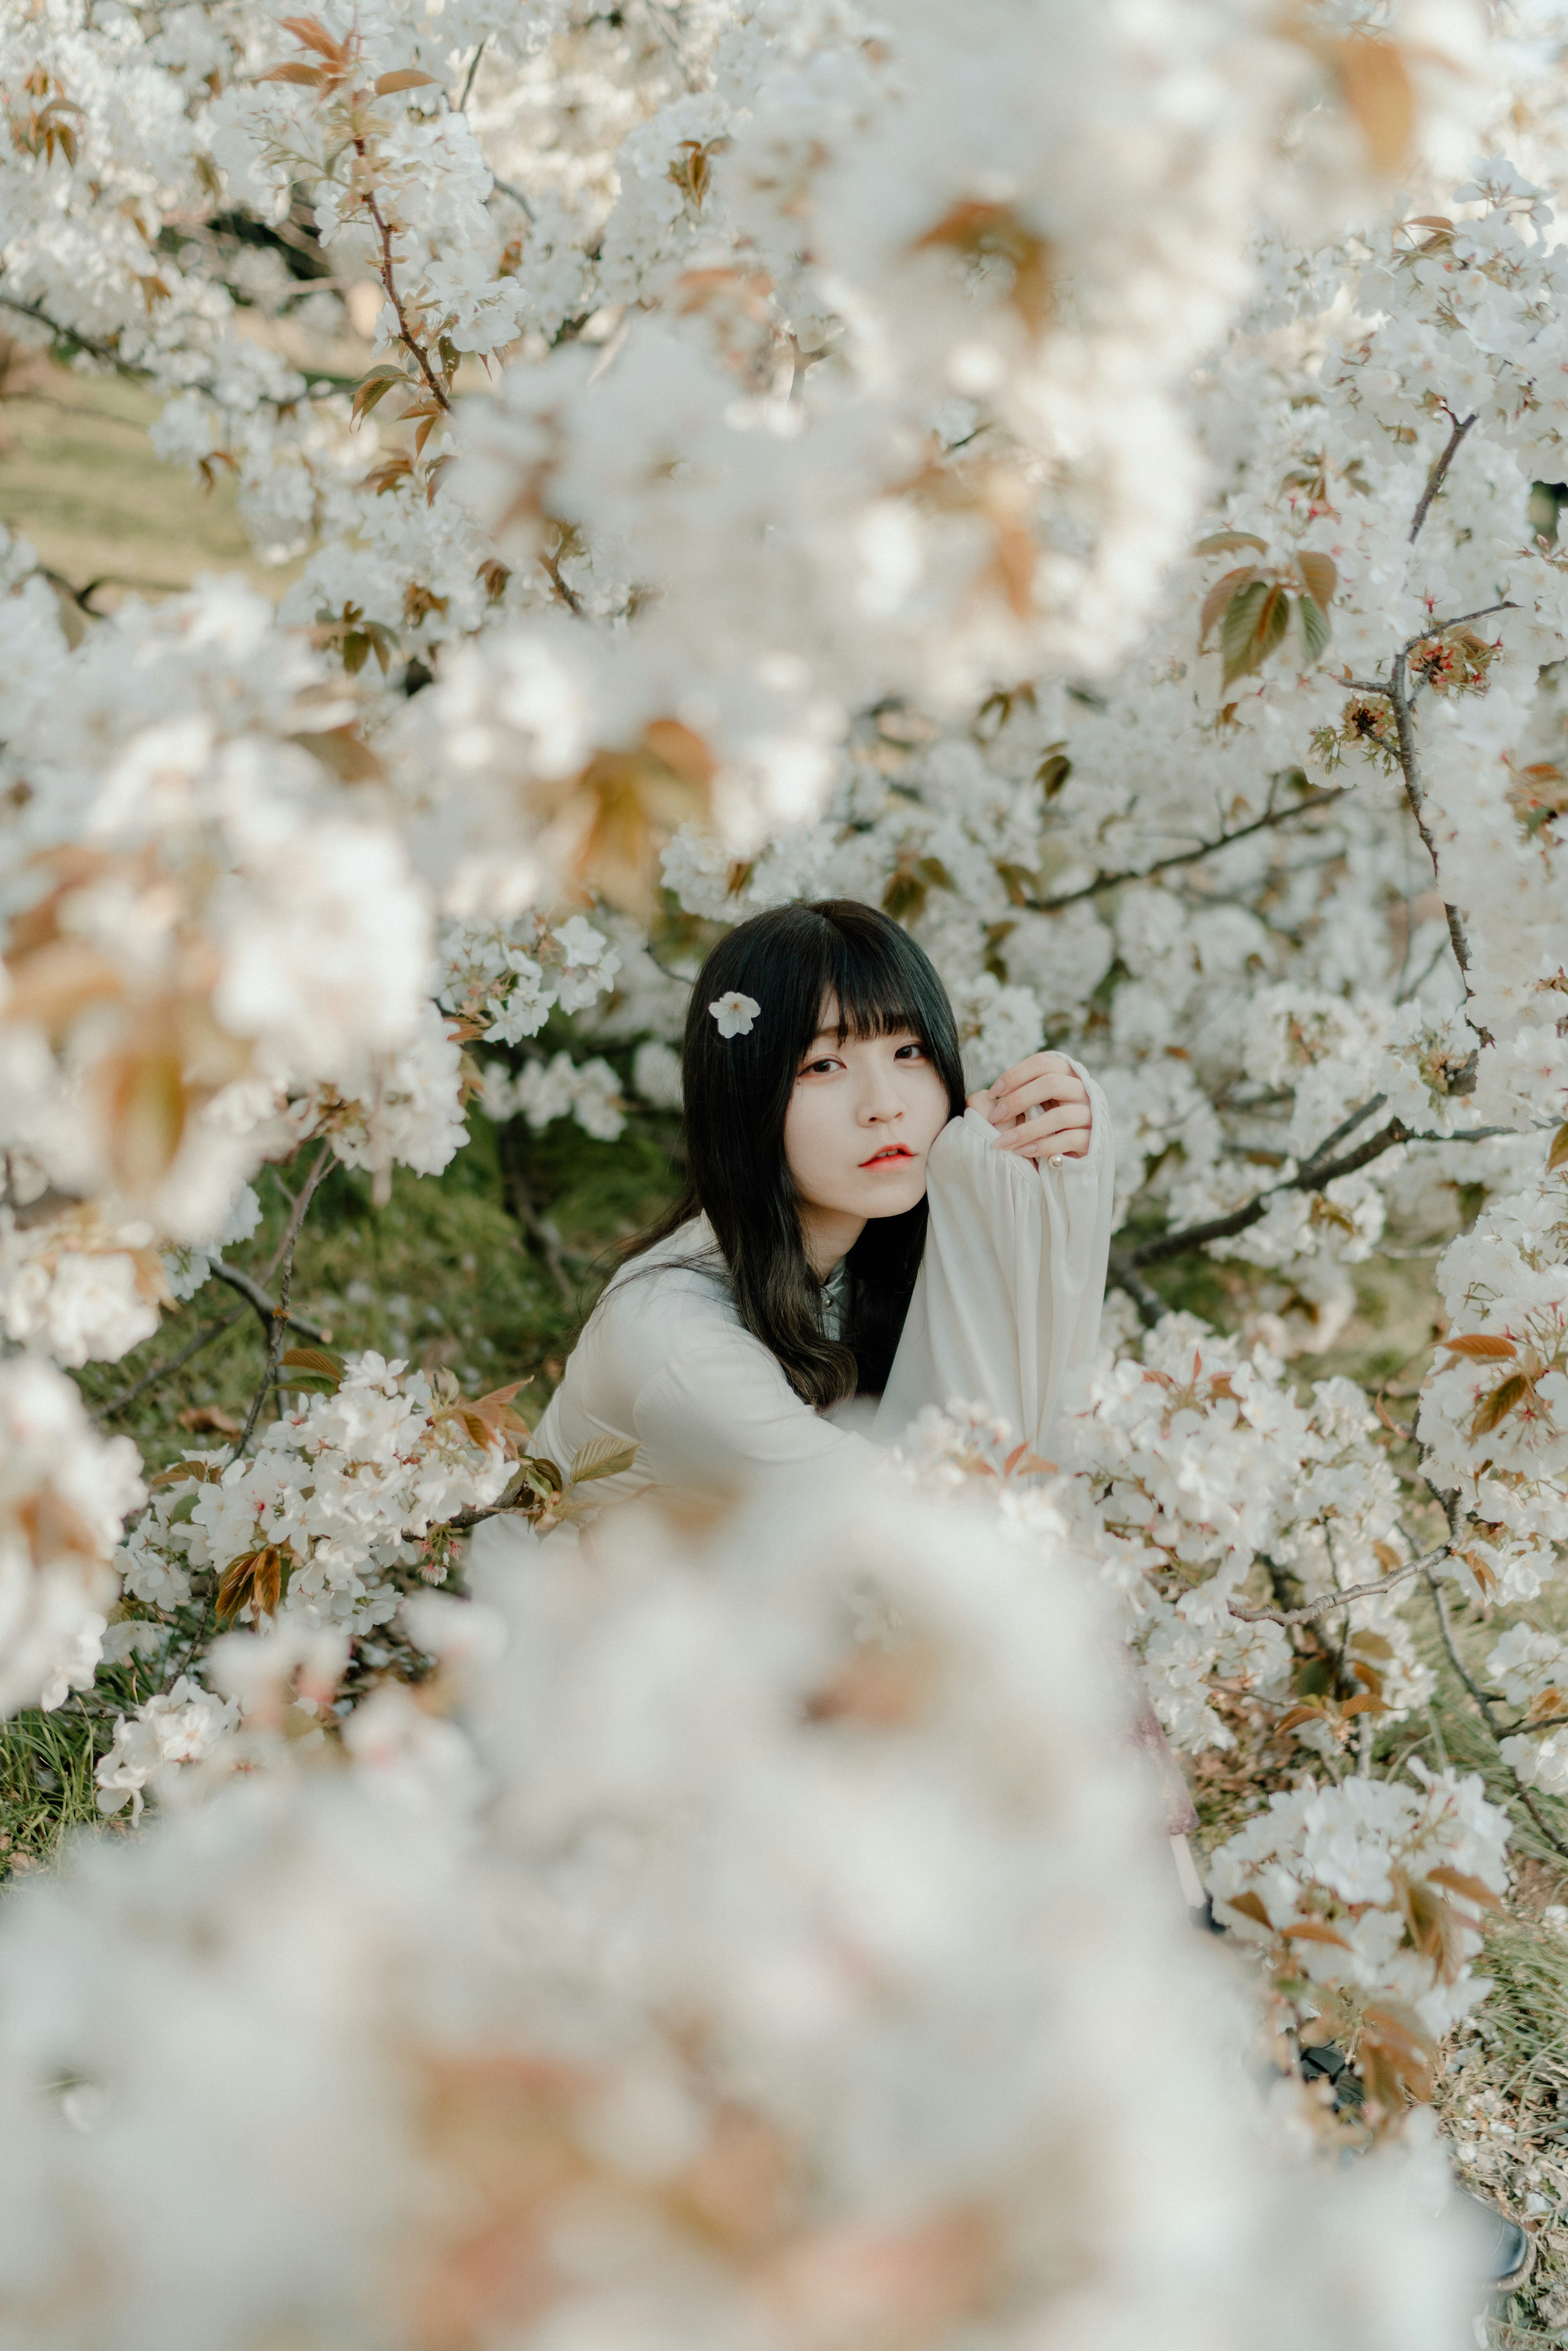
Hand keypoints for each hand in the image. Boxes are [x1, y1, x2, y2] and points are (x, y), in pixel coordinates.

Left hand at [967, 1051, 1091, 1164]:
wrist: (1075, 1158)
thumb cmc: (1047, 1127)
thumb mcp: (1035, 1105)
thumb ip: (1019, 1095)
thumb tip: (980, 1099)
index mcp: (1068, 1075)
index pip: (1043, 1063)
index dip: (1015, 1075)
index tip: (992, 1093)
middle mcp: (1083, 1090)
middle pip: (1051, 1083)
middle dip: (1017, 1100)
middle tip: (995, 1118)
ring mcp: (1091, 1115)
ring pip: (1059, 1115)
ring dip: (1026, 1130)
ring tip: (1003, 1142)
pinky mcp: (1094, 1140)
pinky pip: (1068, 1140)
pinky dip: (1042, 1146)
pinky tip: (1022, 1152)